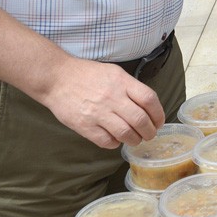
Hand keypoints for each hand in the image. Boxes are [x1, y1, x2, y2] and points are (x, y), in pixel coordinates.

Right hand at [38, 57, 165, 148]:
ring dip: (135, 140)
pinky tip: (116, 139)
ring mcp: (98, 113)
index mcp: (122, 82)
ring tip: (135, 139)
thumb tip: (148, 105)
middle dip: (150, 131)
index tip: (159, 121)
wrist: (57, 79)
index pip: (149, 99)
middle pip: (140, 120)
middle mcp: (112, 97)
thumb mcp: (114, 72)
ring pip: (126, 133)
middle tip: (150, 134)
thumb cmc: (87, 74)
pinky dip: (115, 143)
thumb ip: (131, 87)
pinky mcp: (84, 126)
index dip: (159, 113)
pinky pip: (106, 141)